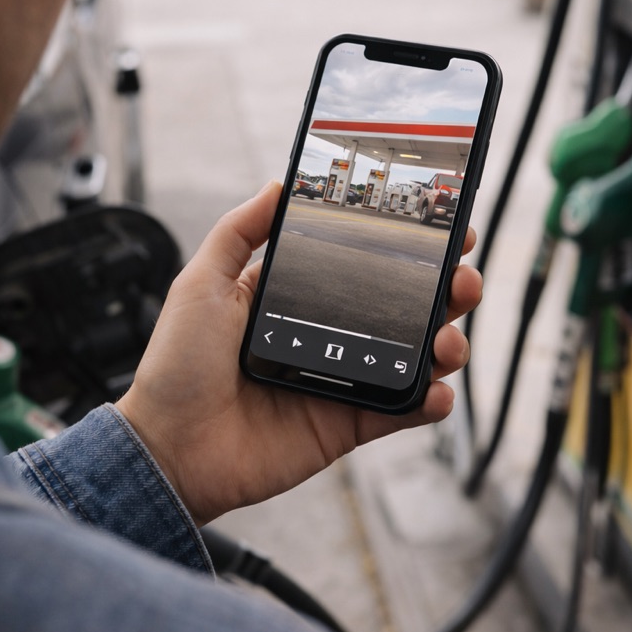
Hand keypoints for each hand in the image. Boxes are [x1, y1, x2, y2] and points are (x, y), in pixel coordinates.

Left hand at [118, 182, 481, 526]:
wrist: (169, 447)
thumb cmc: (177, 366)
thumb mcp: (201, 283)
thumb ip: (238, 231)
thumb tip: (277, 185)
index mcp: (299, 298)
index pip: (365, 265)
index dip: (408, 248)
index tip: (444, 228)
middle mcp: (328, 336)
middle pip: (404, 308)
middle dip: (445, 291)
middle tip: (462, 280)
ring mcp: (342, 381)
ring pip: (414, 357)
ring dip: (446, 344)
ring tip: (448, 342)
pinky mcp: (347, 426)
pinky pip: (401, 412)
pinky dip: (429, 403)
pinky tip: (436, 391)